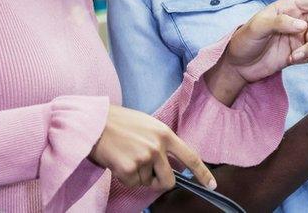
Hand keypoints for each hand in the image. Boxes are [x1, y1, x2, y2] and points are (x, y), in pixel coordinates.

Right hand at [89, 105, 215, 191]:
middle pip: (169, 180)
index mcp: (165, 134)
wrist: (94, 122)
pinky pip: (132, 184)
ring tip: (126, 157)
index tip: (212, 185)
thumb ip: (161, 142)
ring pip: (148, 182)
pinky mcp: (129, 169)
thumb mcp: (148, 125)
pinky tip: (118, 161)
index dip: (203, 173)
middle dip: (160, 182)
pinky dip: (125, 177)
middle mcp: (157, 147)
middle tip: (146, 173)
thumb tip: (169, 163)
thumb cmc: (120, 123)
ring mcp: (144, 158)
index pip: (190, 157)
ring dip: (138, 176)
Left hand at [222, 0, 307, 84]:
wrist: (238, 65)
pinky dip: (307, 57)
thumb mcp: (257, 27)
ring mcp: (299, 36)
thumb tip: (302, 25)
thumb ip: (280, 23)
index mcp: (289, 7)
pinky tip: (292, 60)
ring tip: (294, 56)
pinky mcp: (298, 51)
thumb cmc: (244, 40)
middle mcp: (297, 19)